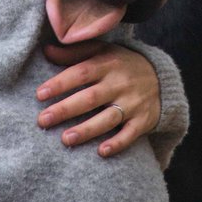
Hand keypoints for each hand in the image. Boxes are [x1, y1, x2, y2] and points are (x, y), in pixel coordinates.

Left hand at [36, 40, 160, 157]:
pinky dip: (117, 143)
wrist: (161, 77)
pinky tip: (101, 152)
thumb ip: (75, 53)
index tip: (39, 94)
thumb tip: (46, 50)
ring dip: (86, 130)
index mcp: (107, 63)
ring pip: (108, 118)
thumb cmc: (121, 64)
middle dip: (65, 110)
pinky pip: (130, 134)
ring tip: (65, 139)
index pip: (81, 72)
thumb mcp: (102, 51)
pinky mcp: (143, 120)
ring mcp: (132, 103)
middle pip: (90, 98)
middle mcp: (119, 83)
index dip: (60, 83)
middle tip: (42, 120)